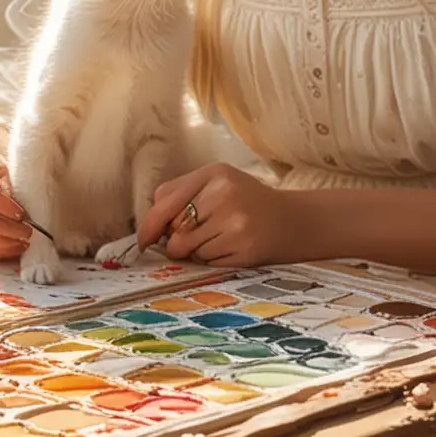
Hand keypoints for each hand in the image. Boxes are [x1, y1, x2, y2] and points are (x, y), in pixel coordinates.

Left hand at [137, 163, 299, 267]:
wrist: (290, 220)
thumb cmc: (244, 201)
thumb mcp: (216, 183)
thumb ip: (181, 195)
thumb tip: (150, 227)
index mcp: (213, 174)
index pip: (164, 202)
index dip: (150, 226)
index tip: (145, 241)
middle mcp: (224, 194)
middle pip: (175, 232)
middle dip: (178, 240)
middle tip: (198, 235)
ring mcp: (235, 222)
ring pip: (189, 250)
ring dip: (196, 252)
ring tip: (218, 239)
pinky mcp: (244, 247)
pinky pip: (207, 262)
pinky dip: (212, 260)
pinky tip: (229, 247)